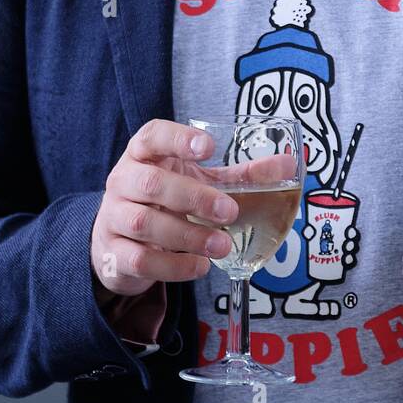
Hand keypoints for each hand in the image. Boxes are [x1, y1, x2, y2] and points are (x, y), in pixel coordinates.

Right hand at [90, 119, 239, 298]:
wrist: (119, 239)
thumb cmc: (165, 201)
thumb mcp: (198, 181)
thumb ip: (241, 175)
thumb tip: (289, 163)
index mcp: (144, 155)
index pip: (152, 136)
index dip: (177, 139)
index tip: (208, 147)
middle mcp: (124, 181)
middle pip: (151, 183)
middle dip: (193, 197)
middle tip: (229, 211)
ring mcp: (114, 217)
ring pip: (144, 223)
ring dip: (187, 235)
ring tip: (222, 244)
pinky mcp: (113, 253)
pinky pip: (141, 259)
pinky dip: (174, 265)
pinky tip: (200, 265)